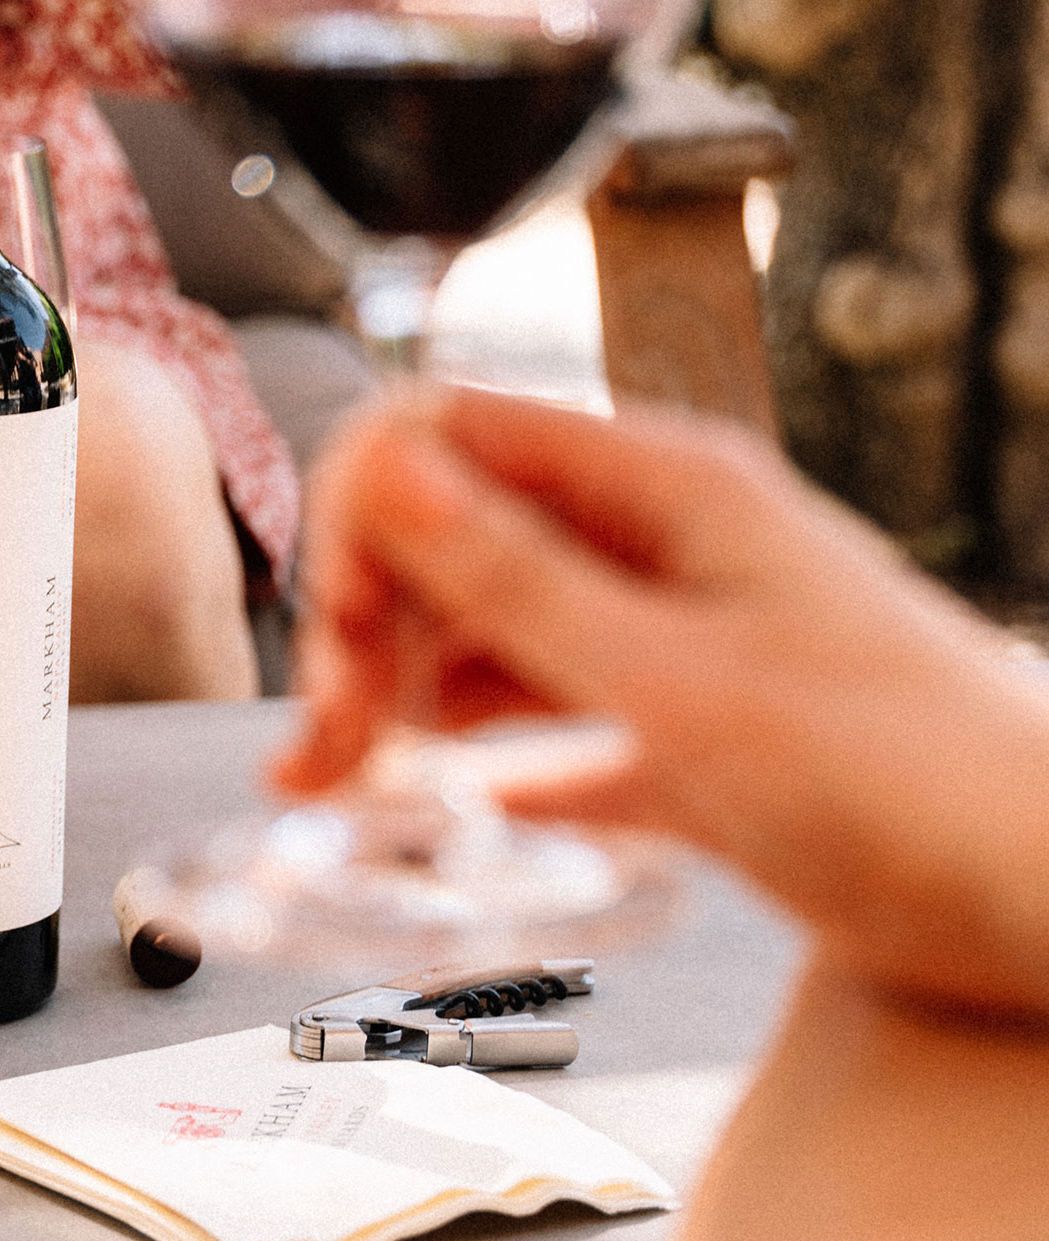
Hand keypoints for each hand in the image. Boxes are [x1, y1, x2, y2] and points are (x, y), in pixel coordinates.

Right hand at [273, 386, 1048, 1018]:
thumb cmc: (911, 782)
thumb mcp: (678, 680)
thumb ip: (516, 578)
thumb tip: (382, 464)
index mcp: (661, 487)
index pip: (446, 434)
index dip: (367, 523)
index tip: (345, 635)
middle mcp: (656, 545)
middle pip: (451, 539)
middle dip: (368, 628)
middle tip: (329, 747)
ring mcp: (669, 639)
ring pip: (488, 634)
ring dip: (404, 698)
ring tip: (348, 787)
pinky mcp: (686, 735)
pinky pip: (547, 726)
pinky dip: (482, 762)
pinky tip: (435, 806)